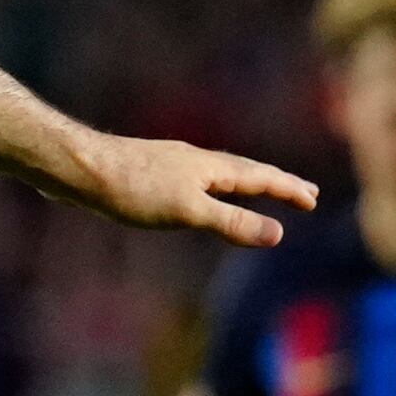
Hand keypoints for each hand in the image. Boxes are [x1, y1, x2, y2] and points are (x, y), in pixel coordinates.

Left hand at [60, 131, 314, 248]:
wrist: (81, 170)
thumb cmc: (133, 189)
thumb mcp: (189, 211)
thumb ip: (233, 222)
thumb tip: (279, 235)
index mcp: (211, 168)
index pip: (261, 177)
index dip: (289, 189)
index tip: (314, 200)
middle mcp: (197, 161)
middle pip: (246, 171)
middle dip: (276, 183)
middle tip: (303, 192)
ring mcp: (174, 165)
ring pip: (221, 174)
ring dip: (247, 183)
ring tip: (259, 190)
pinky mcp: (152, 173)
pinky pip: (198, 180)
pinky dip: (216, 188)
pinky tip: (198, 194)